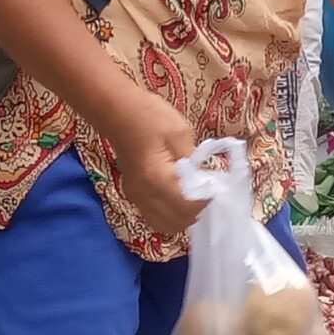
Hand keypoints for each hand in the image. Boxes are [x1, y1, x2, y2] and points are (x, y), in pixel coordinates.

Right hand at [110, 95, 201, 237]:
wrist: (115, 110)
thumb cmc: (148, 116)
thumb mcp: (180, 133)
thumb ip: (193, 162)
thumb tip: (203, 181)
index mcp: (156, 180)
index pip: (188, 208)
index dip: (206, 202)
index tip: (218, 189)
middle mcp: (143, 195)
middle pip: (177, 222)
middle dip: (197, 212)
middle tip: (209, 193)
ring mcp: (135, 196)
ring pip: (164, 225)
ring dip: (184, 217)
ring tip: (196, 197)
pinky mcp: (133, 193)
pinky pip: (155, 216)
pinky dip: (171, 214)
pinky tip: (180, 197)